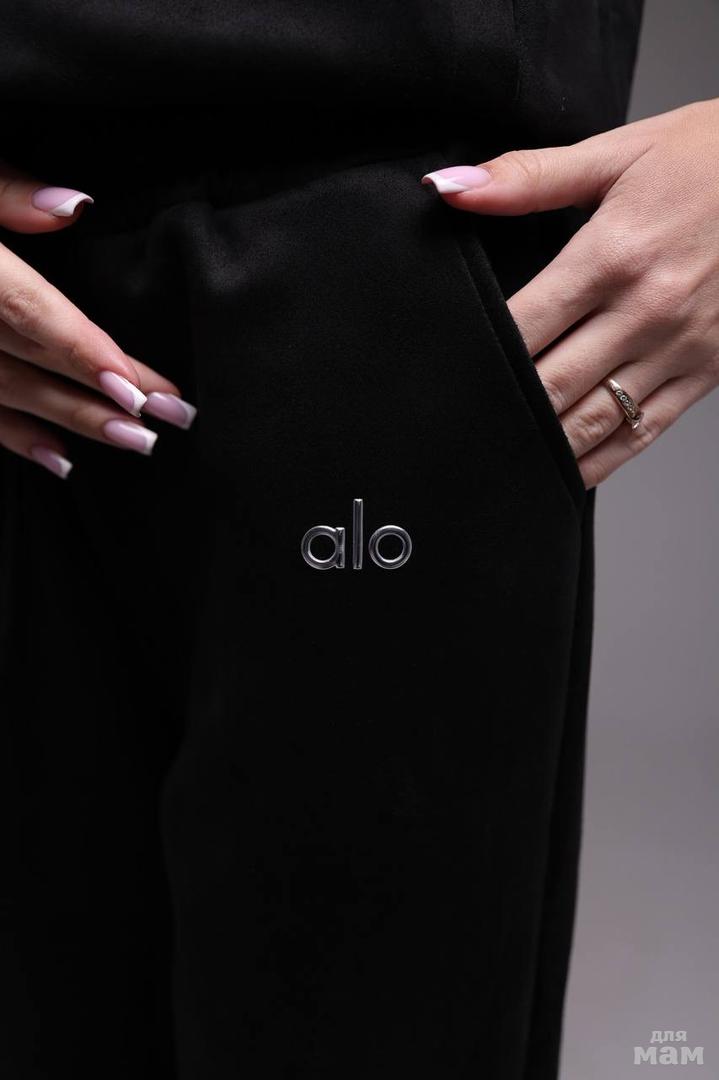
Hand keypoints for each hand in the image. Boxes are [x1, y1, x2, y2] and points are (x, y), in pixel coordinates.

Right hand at [0, 160, 196, 478]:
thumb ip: (0, 191)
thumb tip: (75, 207)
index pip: (28, 312)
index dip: (83, 353)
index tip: (137, 389)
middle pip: (30, 359)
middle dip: (100, 395)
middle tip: (171, 421)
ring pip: (4, 393)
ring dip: (69, 423)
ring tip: (135, 445)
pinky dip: (13, 437)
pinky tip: (58, 461)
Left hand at [421, 99, 718, 488]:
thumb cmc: (707, 160)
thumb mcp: (617, 155)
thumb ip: (528, 177)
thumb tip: (452, 186)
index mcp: (612, 256)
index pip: (524, 327)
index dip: (479, 356)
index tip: (447, 375)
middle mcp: (644, 311)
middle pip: (550, 384)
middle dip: (502, 408)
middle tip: (462, 426)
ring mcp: (678, 348)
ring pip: (592, 420)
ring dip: (543, 444)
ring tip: (501, 456)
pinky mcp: (706, 372)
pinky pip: (642, 433)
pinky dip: (598, 459)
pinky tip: (564, 469)